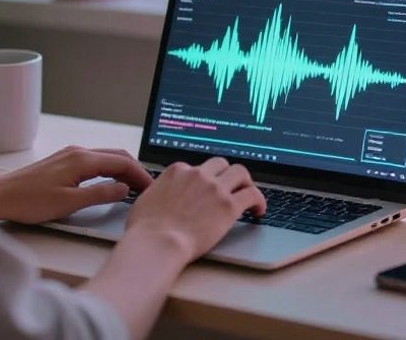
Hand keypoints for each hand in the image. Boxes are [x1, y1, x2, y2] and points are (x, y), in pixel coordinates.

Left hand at [0, 146, 152, 223]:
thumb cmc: (29, 201)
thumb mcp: (70, 203)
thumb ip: (100, 195)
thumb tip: (123, 189)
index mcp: (82, 159)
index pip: (121, 161)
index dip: (140, 174)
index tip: (150, 188)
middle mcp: (77, 152)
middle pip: (116, 156)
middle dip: (135, 170)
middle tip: (147, 188)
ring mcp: (69, 155)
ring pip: (105, 157)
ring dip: (122, 170)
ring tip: (133, 187)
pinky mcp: (62, 162)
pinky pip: (93, 161)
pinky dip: (108, 170)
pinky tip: (110, 182)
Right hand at [123, 157, 267, 263]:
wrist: (157, 242)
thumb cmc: (146, 229)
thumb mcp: (146, 199)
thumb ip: (158, 191)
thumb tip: (159, 194)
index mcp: (177, 171)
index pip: (198, 167)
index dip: (205, 179)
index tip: (209, 189)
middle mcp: (198, 174)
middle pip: (221, 164)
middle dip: (227, 174)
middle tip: (231, 187)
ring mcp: (214, 188)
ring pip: (240, 172)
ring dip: (246, 182)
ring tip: (248, 194)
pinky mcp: (229, 205)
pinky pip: (253, 194)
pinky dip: (259, 200)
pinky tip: (258, 210)